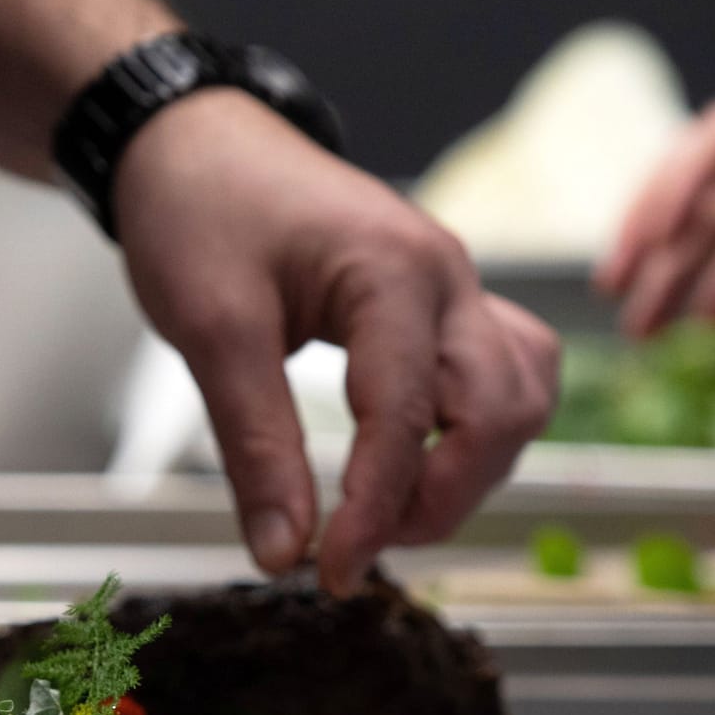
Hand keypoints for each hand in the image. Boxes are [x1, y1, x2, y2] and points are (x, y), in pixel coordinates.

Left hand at [113, 90, 560, 594]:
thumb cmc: (200, 210)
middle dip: (438, 499)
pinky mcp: (445, 304)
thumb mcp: (210, 330)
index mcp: (393, 271)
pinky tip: (417, 459)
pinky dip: (476, 431)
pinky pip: (505, 373)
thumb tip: (284, 553)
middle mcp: (447, 277)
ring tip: (386, 509)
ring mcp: (456, 288)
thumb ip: (255, 448)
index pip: (408, 418)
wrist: (194, 141)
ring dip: (470, 468)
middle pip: (499, 412)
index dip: (374, 512)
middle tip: (356, 546)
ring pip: (520, 397)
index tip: (329, 572)